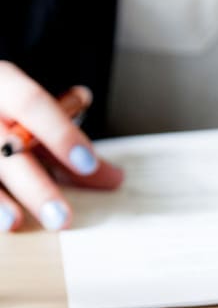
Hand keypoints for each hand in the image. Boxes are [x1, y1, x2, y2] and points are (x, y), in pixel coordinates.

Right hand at [0, 61, 122, 231]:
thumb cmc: (8, 113)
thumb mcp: (37, 120)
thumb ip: (72, 150)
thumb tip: (115, 180)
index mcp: (2, 84)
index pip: (31, 104)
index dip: (60, 134)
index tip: (87, 164)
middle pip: (4, 148)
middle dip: (34, 186)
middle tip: (63, 219)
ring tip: (15, 224)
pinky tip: (0, 224)